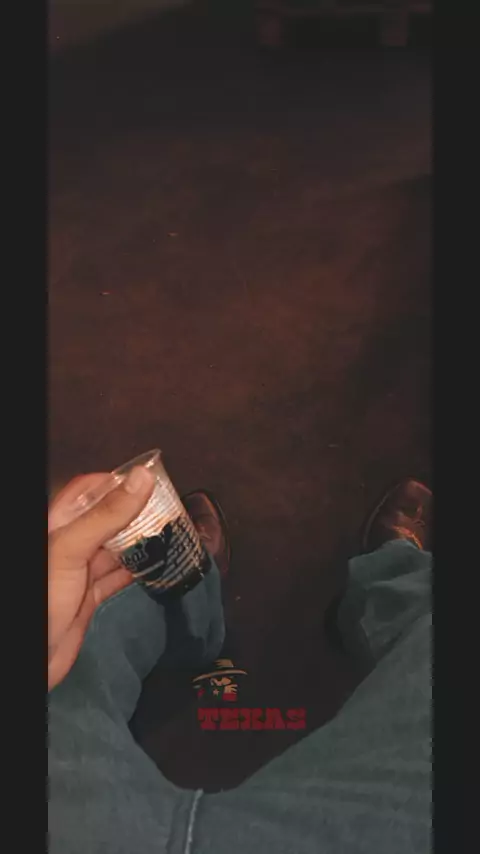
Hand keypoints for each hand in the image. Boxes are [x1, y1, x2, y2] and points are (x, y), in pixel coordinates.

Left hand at [48, 466, 153, 690]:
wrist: (34, 658)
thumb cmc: (45, 597)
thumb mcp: (72, 547)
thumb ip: (107, 514)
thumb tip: (142, 478)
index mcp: (58, 524)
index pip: (88, 489)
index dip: (117, 482)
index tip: (149, 482)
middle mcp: (69, 544)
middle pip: (105, 517)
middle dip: (134, 512)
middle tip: (167, 509)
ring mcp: (79, 571)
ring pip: (115, 548)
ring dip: (140, 542)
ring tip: (169, 534)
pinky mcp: (89, 597)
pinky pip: (117, 577)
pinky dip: (137, 571)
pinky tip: (157, 567)